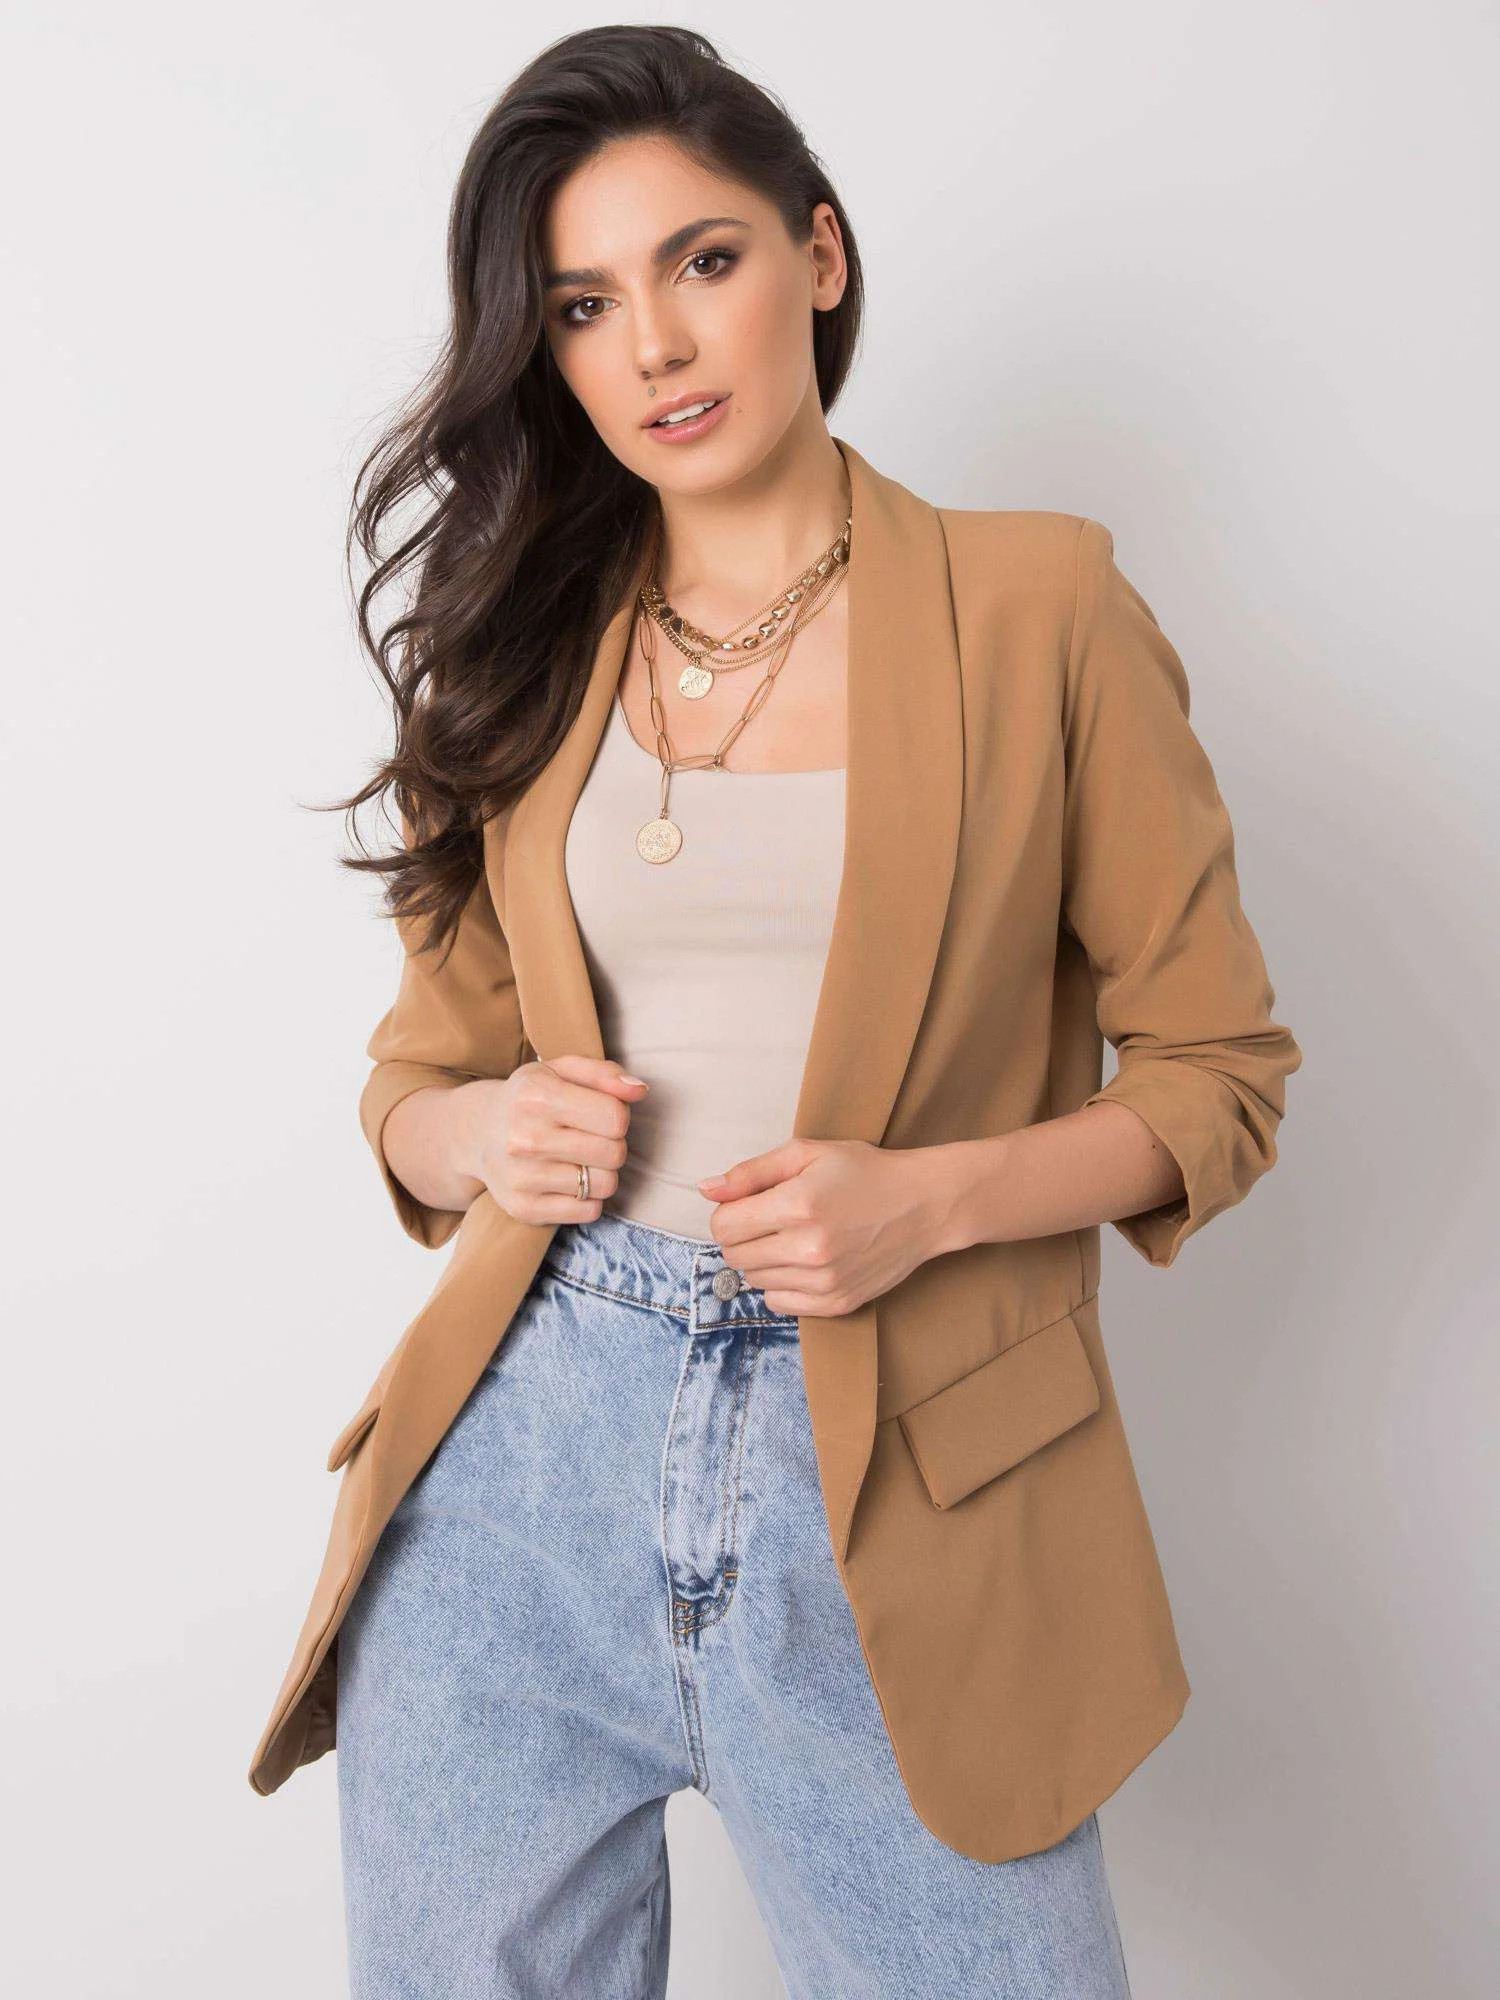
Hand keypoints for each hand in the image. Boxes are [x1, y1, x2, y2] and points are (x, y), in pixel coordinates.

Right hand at [465, 1055, 647, 1225]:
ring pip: (606, 1185)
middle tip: (589, 1138)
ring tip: (578, 1159)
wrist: (477, 1133)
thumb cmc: (531, 1098)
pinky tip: (567, 1180)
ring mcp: (521, 1177)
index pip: (616, 1118)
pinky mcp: (523, 1208)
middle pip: (615, 1154)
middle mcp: (524, 1138)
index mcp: (536, 1096)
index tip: (599, 1114)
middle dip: (612, 1145)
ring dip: (601, 1173)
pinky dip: (588, 1198)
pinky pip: (590, 1212)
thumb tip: (639, 1090)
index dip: (617, 1116)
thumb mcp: (562, 1070)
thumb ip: (605, 1074)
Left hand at [695, 1138, 951, 1317]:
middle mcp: (808, 1248)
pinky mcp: (837, 1303)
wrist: (925, 1204)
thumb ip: (751, 1172)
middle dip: (744, 1236)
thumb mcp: (807, 1153)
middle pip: (735, 1256)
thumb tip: (706, 1189)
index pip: (723, 1226)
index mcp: (797, 1205)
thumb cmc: (864, 1172)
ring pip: (755, 1281)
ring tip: (794, 1238)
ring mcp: (824, 1281)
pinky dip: (782, 1285)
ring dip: (764, 1260)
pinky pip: (779, 1304)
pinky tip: (804, 1262)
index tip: (749, 1205)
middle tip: (773, 1220)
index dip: (729, 1212)